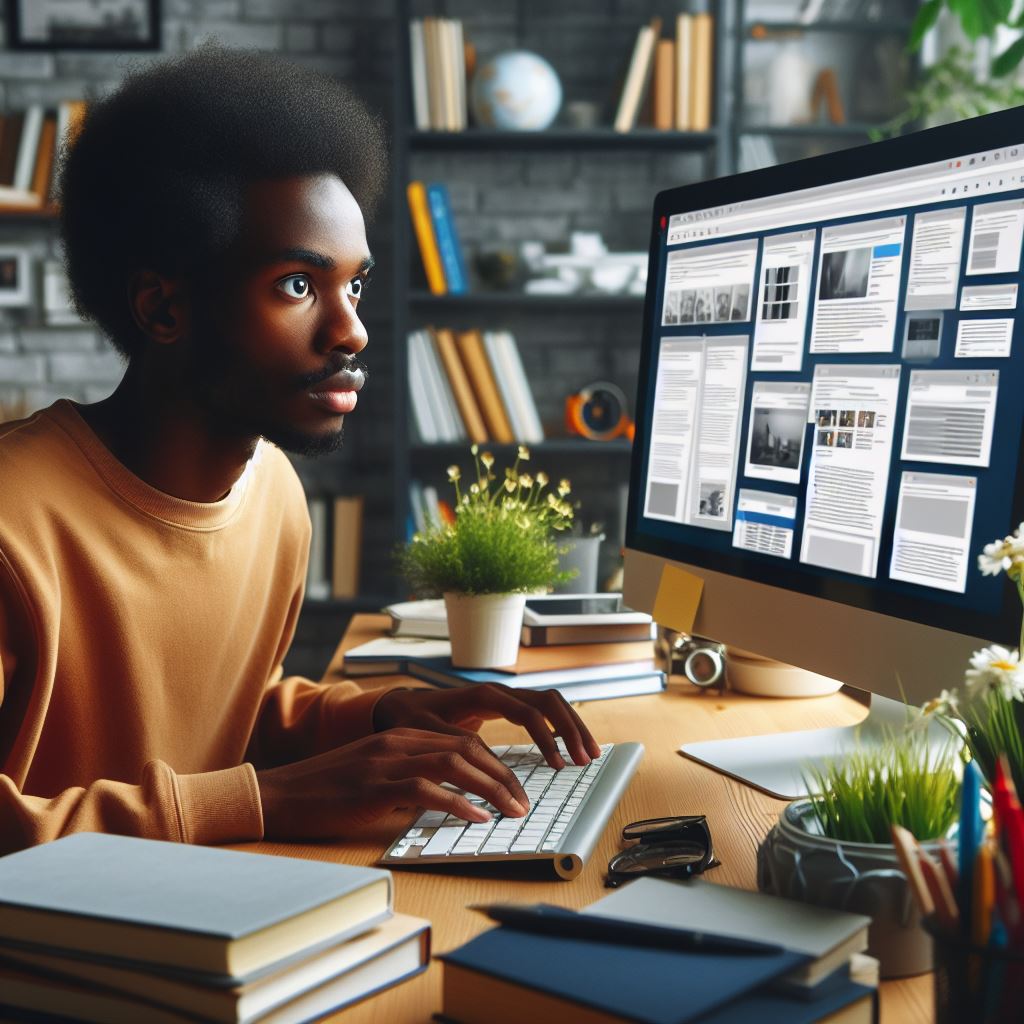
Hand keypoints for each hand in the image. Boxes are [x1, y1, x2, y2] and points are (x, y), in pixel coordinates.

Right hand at [256, 728, 531, 840]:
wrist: (279, 795)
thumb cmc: (326, 792)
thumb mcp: (375, 777)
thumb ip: (409, 778)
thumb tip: (448, 800)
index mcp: (400, 736)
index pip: (462, 741)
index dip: (495, 763)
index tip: (514, 787)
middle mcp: (398, 741)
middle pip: (467, 748)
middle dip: (502, 774)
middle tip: (523, 801)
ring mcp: (386, 760)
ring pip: (454, 763)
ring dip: (490, 787)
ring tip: (512, 810)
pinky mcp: (374, 785)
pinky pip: (427, 789)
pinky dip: (458, 803)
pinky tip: (477, 818)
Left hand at [372, 684, 602, 768]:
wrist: (399, 705)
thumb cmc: (410, 718)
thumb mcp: (427, 732)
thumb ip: (454, 744)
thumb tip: (483, 765)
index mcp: (483, 696)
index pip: (527, 712)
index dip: (546, 737)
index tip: (558, 764)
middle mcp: (499, 691)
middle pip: (549, 701)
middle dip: (571, 728)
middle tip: (585, 759)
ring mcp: (504, 697)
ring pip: (550, 702)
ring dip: (571, 726)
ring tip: (587, 754)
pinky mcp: (504, 706)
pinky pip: (541, 710)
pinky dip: (559, 726)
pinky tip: (569, 746)